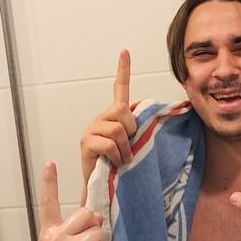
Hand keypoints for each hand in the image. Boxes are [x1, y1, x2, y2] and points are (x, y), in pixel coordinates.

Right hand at [80, 49, 136, 183]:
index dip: (122, 70)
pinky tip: (114, 163)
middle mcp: (100, 119)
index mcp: (113, 116)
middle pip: (122, 111)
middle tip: (128, 149)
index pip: (119, 89)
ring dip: (125, 148)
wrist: (103, 189)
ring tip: (122, 159)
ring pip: (117, 129)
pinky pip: (109, 143)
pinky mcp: (86, 142)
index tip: (124, 51)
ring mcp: (91, 129)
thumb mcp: (133, 144)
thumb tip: (154, 121)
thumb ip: (137, 130)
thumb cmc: (120, 167)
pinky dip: (117, 155)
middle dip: (130, 130)